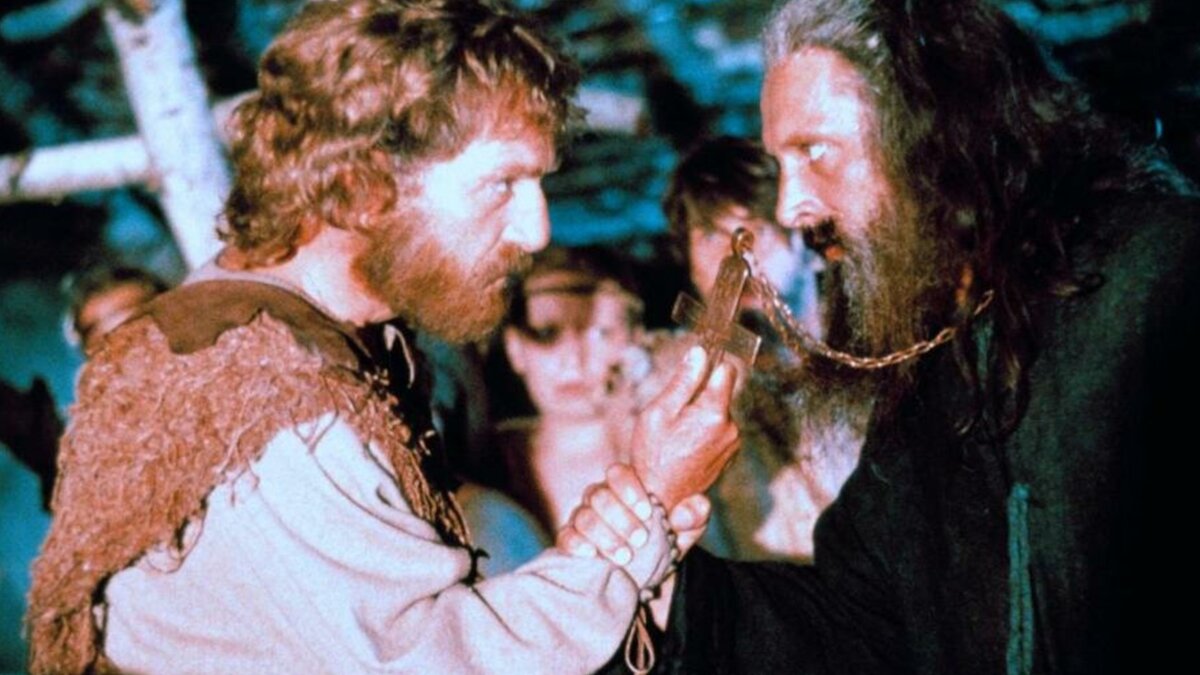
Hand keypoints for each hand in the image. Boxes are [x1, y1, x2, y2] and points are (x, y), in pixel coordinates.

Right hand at [557, 464, 711, 563]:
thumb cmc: (666, 540)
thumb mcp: (687, 529)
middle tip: (641, 540)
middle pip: (598, 495)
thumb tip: (687, 511)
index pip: (617, 473)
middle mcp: (600, 498)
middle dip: (620, 518)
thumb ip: (695, 514)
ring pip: (583, 517)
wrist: (650, 572)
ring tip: (625, 556)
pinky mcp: (572, 541)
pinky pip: (566, 537)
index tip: (647, 512)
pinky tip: (593, 555)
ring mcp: (583, 519)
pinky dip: (577, 545)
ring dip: (605, 536)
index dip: (629, 489)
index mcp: (626, 487)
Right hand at [631, 345, 739, 508]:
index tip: (695, 369)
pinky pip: (719, 431)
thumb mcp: (659, 412)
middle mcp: (731, 428)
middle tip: (674, 415)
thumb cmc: (653, 454)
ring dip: (701, 415)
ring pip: (719, 412)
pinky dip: (704, 432)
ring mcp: (732, 444)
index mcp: (714, 413)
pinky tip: (685, 446)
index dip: (709, 366)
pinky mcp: (729, 456)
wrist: (661, 498)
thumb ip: (683, 381)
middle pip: (721, 393)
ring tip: (677, 435)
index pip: (726, 370)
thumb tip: (700, 352)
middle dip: (700, 396)